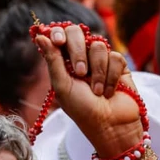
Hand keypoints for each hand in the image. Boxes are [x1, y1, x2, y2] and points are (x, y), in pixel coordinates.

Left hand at [36, 25, 142, 158]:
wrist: (111, 126)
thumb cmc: (83, 110)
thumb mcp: (62, 86)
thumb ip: (53, 60)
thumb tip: (39, 36)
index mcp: (64, 61)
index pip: (60, 35)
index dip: (59, 33)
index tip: (58, 41)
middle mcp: (82, 57)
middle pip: (78, 33)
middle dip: (78, 52)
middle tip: (80, 73)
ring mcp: (101, 60)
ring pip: (99, 46)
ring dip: (97, 71)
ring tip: (97, 91)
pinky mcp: (119, 66)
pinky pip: (115, 57)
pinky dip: (111, 76)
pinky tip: (109, 91)